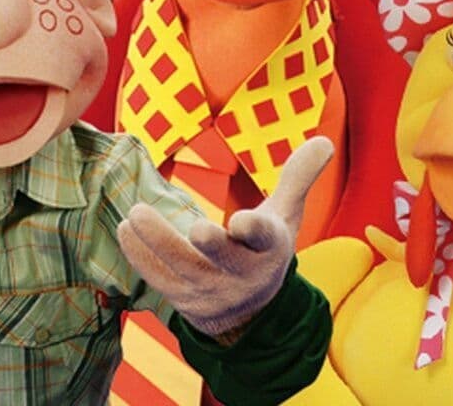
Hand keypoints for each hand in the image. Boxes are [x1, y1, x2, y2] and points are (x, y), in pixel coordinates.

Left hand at [118, 137, 333, 335]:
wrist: (247, 313)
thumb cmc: (262, 250)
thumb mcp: (285, 216)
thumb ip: (298, 178)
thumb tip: (326, 140)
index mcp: (268, 248)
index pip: (264, 238)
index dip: (255, 230)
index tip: (243, 221)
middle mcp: (240, 272)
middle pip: (224, 259)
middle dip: (212, 245)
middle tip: (197, 228)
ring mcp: (209, 288)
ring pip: (183, 267)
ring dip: (158, 241)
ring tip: (135, 214)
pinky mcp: (182, 298)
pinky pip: (159, 278)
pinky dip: (140, 256)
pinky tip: (126, 229)